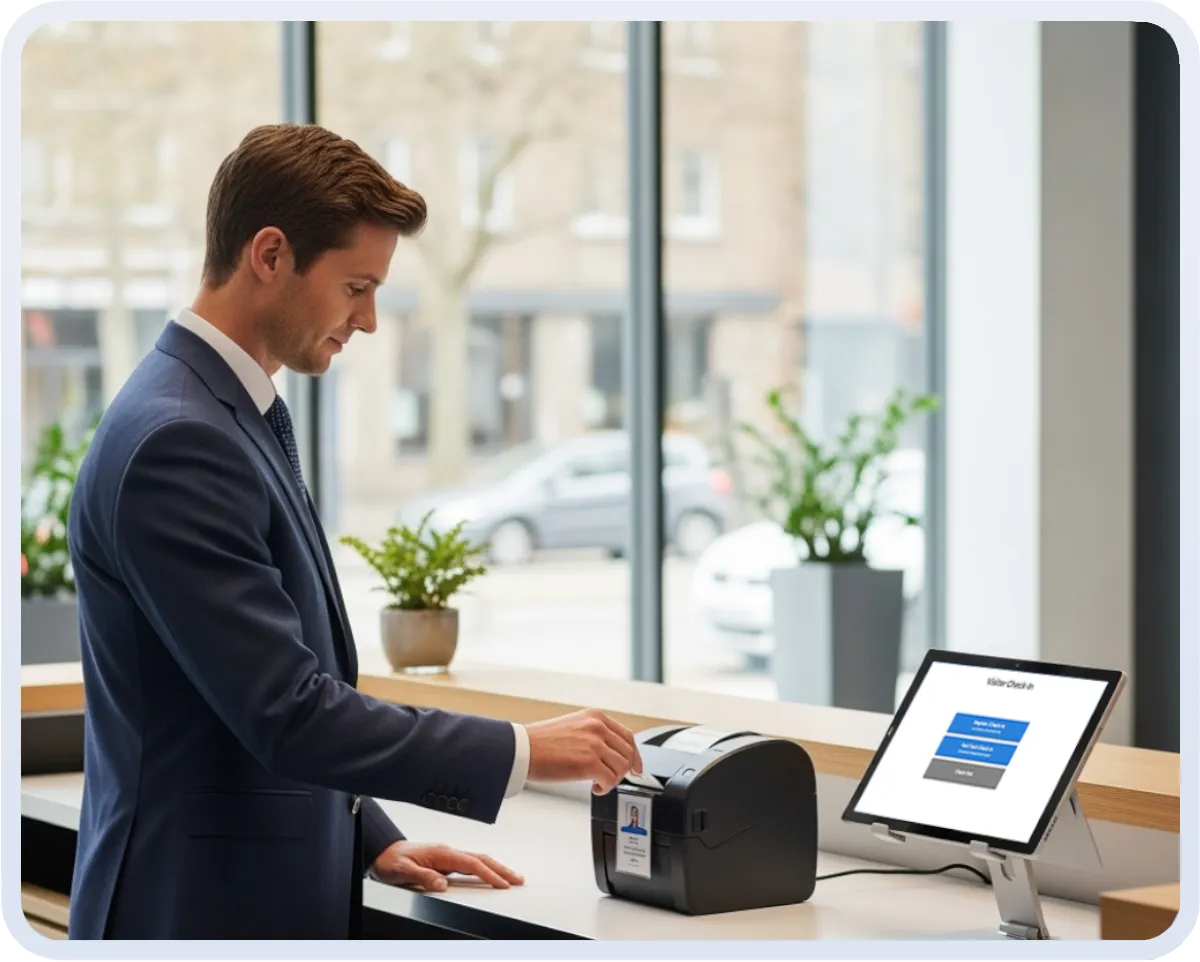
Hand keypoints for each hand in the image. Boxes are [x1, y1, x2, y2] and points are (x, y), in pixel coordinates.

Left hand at [370, 840, 523, 891]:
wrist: (383, 852)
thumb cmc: (391, 860)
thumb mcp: (403, 871)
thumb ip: (423, 877)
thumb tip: (442, 885)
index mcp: (441, 853)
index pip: (471, 864)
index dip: (489, 874)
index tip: (502, 884)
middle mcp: (447, 852)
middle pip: (481, 858)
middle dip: (501, 869)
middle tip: (518, 879)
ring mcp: (448, 855)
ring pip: (478, 859)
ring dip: (496, 867)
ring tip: (510, 877)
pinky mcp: (446, 860)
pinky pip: (470, 863)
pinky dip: (485, 868)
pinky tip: (489, 874)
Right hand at [525, 708, 643, 794]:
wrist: (523, 749)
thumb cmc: (541, 742)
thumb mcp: (574, 727)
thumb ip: (594, 735)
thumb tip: (610, 754)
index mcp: (595, 717)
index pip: (627, 736)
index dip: (635, 755)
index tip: (636, 767)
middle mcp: (598, 727)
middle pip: (628, 753)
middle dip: (624, 771)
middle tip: (613, 779)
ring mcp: (595, 744)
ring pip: (621, 767)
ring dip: (613, 780)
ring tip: (599, 783)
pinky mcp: (590, 762)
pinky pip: (610, 779)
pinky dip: (605, 788)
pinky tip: (594, 788)